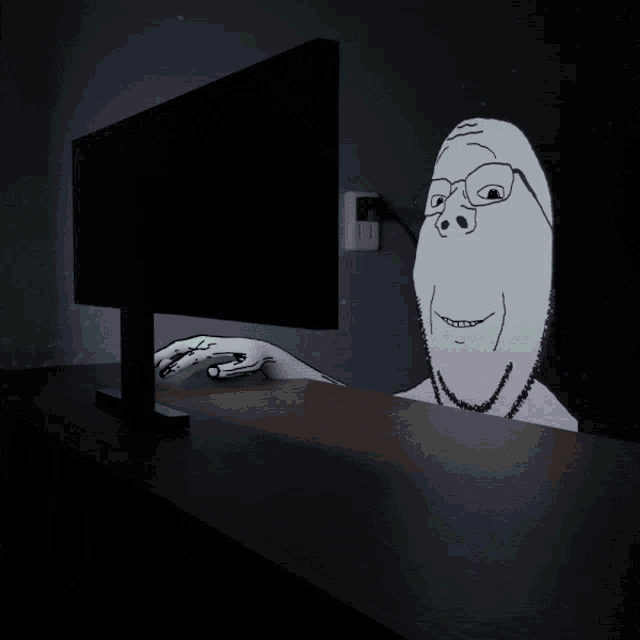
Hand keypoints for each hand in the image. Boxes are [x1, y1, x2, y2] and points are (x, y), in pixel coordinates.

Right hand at [154, 335, 270, 384]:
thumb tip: (211, 372)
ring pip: (182, 347)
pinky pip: (187, 349)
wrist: (259, 350)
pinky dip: (176, 355)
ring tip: (154, 364)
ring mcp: (207, 343)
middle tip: (151, 365)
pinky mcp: (207, 347)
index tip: (165, 373)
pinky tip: (169, 363)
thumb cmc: (254, 358)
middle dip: (164, 355)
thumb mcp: (247, 366)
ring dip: (167, 354)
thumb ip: (230, 369)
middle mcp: (209, 342)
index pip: (193, 355)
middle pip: (182, 346)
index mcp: (217, 347)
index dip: (178, 365)